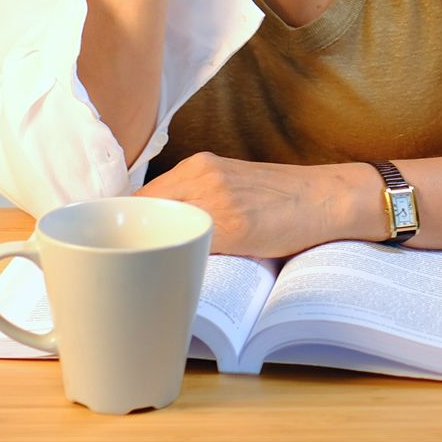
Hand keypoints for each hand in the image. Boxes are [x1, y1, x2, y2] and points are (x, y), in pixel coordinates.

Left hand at [136, 152, 372, 258]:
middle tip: (123, 268)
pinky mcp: (234, 226)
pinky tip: (174, 277)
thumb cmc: (280, 198)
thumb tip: (158, 231)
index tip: (115, 247)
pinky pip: (192, 246)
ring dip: (149, 253)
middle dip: (128, 241)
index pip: (140, 196)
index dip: (124, 225)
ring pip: (162, 228)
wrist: (326, 198)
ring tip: (143, 276)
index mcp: (198, 164)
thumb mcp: (231, 185)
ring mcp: (216, 199)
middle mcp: (201, 174)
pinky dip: (178, 262)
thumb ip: (196, 197)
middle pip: (142, 210)